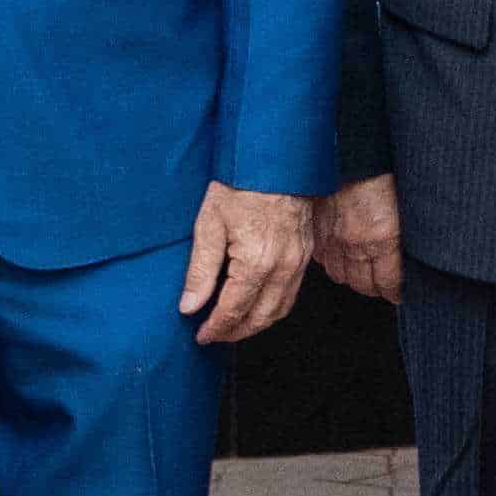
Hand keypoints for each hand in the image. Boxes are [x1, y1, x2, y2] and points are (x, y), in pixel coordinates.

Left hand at [176, 183, 313, 344]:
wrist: (275, 159)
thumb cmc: (241, 184)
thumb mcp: (209, 224)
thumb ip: (200, 270)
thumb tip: (190, 305)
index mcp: (256, 262)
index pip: (234, 310)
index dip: (216, 328)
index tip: (201, 335)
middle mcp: (283, 267)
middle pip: (260, 317)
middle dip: (236, 332)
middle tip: (215, 336)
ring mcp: (298, 261)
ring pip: (280, 309)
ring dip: (257, 324)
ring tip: (234, 327)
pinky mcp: (305, 254)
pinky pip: (292, 293)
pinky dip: (275, 308)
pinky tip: (258, 305)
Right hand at [319, 174, 403, 302]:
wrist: (350, 151)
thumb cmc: (380, 170)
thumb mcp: (404, 205)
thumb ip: (403, 233)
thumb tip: (407, 252)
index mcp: (384, 238)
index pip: (389, 282)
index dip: (395, 292)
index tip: (399, 293)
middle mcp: (357, 244)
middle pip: (365, 285)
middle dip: (376, 289)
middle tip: (383, 286)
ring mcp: (335, 239)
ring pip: (343, 277)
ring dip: (354, 279)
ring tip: (364, 275)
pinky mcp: (319, 232)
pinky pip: (325, 261)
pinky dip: (334, 264)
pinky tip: (342, 260)